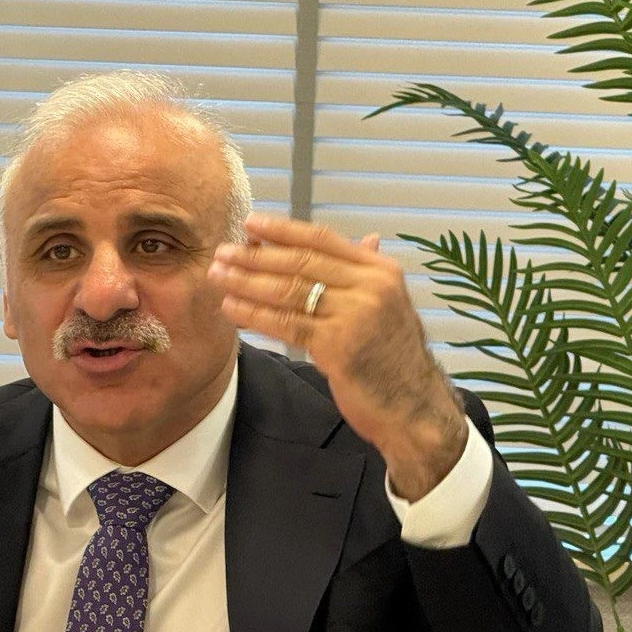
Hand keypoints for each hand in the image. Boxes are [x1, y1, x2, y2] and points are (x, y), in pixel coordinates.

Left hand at [207, 213, 466, 500]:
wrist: (414, 407)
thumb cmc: (394, 357)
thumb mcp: (389, 306)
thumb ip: (369, 274)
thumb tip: (366, 238)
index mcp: (380, 271)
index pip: (323, 239)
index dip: (282, 230)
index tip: (250, 224)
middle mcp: (371, 287)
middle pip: (300, 262)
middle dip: (256, 256)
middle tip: (222, 252)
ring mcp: (355, 315)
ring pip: (289, 291)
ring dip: (247, 282)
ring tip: (218, 276)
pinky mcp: (338, 346)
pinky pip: (286, 324)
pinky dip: (255, 314)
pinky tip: (231, 308)